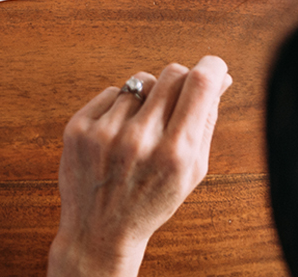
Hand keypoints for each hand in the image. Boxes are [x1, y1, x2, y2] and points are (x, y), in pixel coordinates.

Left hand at [48, 56, 231, 276]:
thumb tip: (219, 77)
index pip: (199, 84)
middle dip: (180, 80)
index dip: (211, 67)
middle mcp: (140, 140)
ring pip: (139, 82)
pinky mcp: (78, 128)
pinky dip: (119, 107)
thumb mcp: (191, 172)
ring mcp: (105, 133)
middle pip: (170, 74)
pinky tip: (117, 135)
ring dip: (146, 98)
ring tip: (141, 130)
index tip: (213, 66)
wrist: (99, 231)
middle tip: (178, 98)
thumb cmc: (151, 200)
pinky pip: (111, 92)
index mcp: (176, 153)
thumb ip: (206, 122)